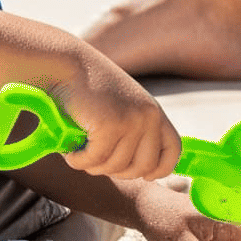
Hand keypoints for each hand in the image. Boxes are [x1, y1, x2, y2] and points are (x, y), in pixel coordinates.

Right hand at [49, 54, 181, 180]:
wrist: (67, 65)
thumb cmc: (88, 90)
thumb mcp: (122, 107)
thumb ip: (134, 131)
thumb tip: (140, 170)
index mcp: (154, 112)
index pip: (173, 151)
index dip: (160, 169)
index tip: (143, 175)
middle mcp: (149, 117)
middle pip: (143, 167)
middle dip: (118, 172)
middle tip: (95, 161)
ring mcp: (132, 121)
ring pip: (116, 167)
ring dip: (94, 166)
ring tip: (79, 152)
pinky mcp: (110, 125)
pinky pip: (96, 160)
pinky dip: (79, 161)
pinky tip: (70, 152)